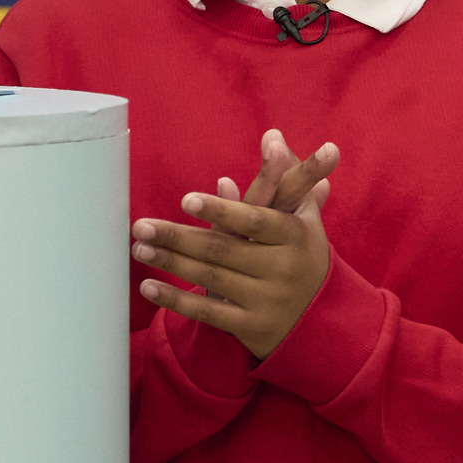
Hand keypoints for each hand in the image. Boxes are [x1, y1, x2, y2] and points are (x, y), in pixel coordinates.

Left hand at [134, 130, 340, 360]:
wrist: (324, 320)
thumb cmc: (305, 256)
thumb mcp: (303, 218)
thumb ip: (287, 176)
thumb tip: (273, 135)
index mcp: (294, 236)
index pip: (254, 220)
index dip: (221, 210)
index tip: (186, 200)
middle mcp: (282, 268)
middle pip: (222, 249)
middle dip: (177, 237)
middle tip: (141, 226)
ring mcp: (267, 300)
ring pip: (211, 278)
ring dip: (171, 263)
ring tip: (139, 249)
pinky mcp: (252, 327)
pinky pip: (209, 313)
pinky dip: (177, 300)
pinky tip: (149, 286)